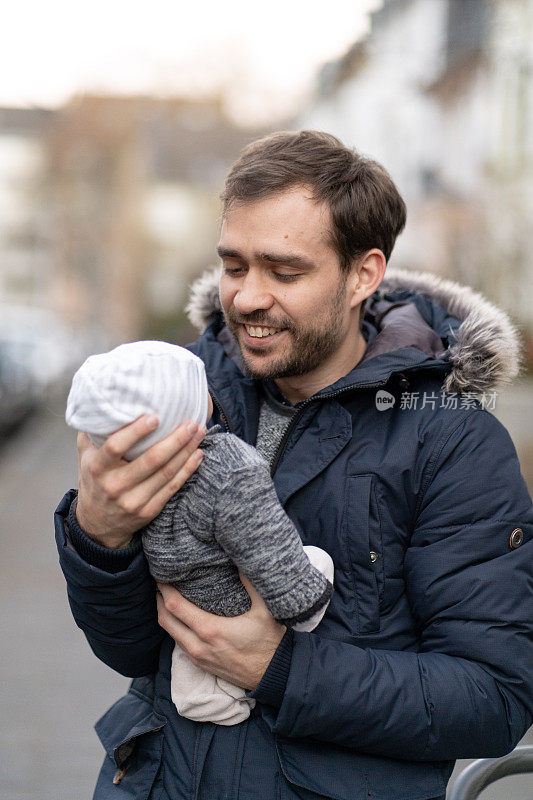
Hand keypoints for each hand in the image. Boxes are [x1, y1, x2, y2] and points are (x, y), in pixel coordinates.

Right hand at [76, 415, 204, 547]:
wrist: (97, 524)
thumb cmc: (94, 481)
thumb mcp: (85, 457)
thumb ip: (92, 432)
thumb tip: (100, 401)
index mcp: (98, 468)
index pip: (115, 447)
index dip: (136, 432)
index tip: (155, 417)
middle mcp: (115, 485)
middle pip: (151, 460)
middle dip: (175, 440)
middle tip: (191, 423)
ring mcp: (133, 500)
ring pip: (166, 473)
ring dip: (186, 451)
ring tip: (199, 433)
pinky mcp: (149, 510)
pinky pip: (172, 487)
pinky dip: (187, 470)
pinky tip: (198, 455)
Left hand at [156, 574, 285, 689]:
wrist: (274, 676)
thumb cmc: (270, 643)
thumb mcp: (265, 610)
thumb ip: (252, 584)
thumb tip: (241, 563)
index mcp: (210, 629)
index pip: (175, 606)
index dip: (164, 589)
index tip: (161, 576)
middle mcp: (198, 645)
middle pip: (165, 620)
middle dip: (159, 600)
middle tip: (160, 585)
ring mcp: (198, 657)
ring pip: (170, 634)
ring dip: (166, 616)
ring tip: (168, 599)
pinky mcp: (201, 666)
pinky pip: (180, 645)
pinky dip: (175, 630)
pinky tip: (182, 620)